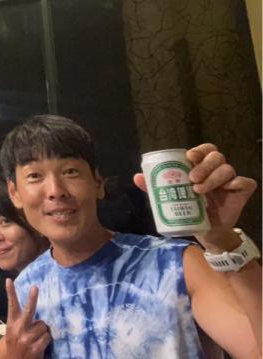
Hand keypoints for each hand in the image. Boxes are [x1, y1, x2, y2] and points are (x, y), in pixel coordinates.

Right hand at [4, 278, 50, 358]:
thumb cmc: (15, 347)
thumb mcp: (12, 334)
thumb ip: (21, 324)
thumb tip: (37, 315)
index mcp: (11, 325)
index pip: (11, 306)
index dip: (10, 293)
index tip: (9, 280)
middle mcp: (18, 330)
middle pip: (28, 310)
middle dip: (32, 298)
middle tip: (35, 287)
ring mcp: (27, 339)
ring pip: (43, 326)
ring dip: (43, 331)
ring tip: (37, 338)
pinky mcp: (35, 349)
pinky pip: (47, 337)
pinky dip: (46, 340)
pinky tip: (40, 345)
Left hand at [133, 144, 256, 248]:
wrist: (204, 232)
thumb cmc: (188, 209)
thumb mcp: (170, 197)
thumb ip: (154, 186)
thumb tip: (136, 177)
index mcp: (200, 166)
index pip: (203, 150)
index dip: (198, 150)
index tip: (189, 156)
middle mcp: (216, 170)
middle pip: (215, 156)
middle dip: (203, 165)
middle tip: (192, 178)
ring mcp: (230, 180)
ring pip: (227, 168)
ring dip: (213, 177)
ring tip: (198, 190)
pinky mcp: (242, 190)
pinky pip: (245, 181)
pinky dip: (235, 183)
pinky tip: (226, 189)